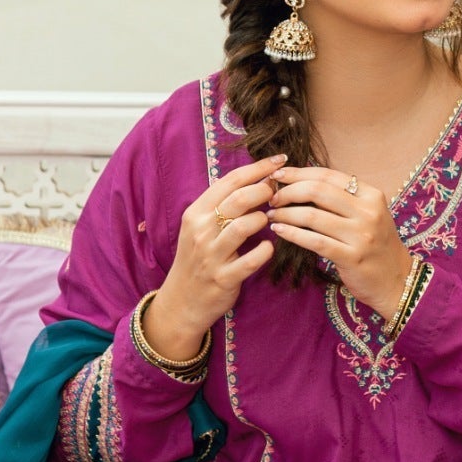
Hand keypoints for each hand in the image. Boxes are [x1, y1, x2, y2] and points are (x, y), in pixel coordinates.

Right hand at [147, 159, 283, 359]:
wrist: (181, 301)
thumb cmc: (198, 258)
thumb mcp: (200, 228)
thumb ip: (223, 206)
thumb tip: (258, 181)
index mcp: (196, 213)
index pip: (229, 181)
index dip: (258, 168)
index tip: (279, 160)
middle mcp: (201, 231)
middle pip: (238, 199)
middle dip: (264, 190)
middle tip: (278, 192)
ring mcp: (211, 255)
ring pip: (243, 226)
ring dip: (263, 219)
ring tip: (270, 219)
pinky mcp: (223, 278)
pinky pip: (250, 260)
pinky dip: (265, 251)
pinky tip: (269, 247)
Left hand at [272, 165, 415, 322]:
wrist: (397, 281)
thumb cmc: (376, 245)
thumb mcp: (368, 214)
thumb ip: (341, 199)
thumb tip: (301, 182)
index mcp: (372, 195)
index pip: (328, 175)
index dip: (299, 173)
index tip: (278, 176)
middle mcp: (368, 212)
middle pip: (318, 191)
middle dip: (289, 191)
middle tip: (272, 198)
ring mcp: (361, 235)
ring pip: (312, 216)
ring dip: (286, 214)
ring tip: (272, 215)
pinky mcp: (351, 257)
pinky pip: (314, 241)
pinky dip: (292, 234)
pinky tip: (278, 231)